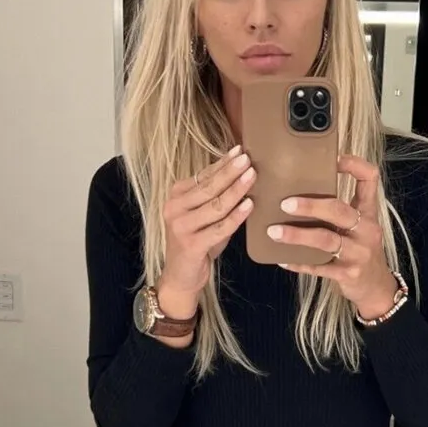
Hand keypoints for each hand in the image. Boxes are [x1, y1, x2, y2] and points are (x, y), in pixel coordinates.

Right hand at [156, 144, 254, 312]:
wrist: (182, 276)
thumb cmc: (198, 242)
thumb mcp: (205, 217)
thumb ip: (217, 198)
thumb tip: (242, 174)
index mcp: (177, 196)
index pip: (203, 176)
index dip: (222, 163)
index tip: (240, 151)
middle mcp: (175, 208)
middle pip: (208, 187)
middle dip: (230, 172)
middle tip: (248, 159)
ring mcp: (181, 227)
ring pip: (215, 205)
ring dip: (235, 190)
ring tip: (252, 176)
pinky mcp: (191, 245)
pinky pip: (219, 228)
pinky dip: (236, 216)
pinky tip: (249, 205)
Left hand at [267, 154, 397, 319]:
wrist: (376, 287)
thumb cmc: (360, 250)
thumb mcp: (359, 226)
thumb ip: (339, 209)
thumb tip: (298, 189)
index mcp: (368, 212)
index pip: (370, 179)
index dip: (354, 165)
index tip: (333, 159)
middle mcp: (366, 229)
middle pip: (339, 210)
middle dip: (311, 205)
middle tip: (285, 203)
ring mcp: (358, 253)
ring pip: (326, 239)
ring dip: (297, 235)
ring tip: (273, 232)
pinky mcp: (348, 274)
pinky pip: (319, 267)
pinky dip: (299, 263)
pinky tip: (281, 258)